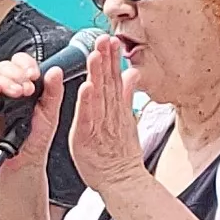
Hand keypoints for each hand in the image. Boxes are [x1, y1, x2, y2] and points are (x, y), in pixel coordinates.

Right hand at [0, 53, 66, 170]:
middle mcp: (8, 89)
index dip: (26, 64)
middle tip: (27, 88)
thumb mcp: (51, 113)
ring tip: (16, 93)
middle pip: (5, 67)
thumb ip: (54, 91)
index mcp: (25, 86)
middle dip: (16, 73)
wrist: (25, 161)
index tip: (34, 74)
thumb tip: (56, 70)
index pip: (22, 64)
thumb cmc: (36, 139)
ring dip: (4, 81)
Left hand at [65, 36, 148, 202]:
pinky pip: (88, 117)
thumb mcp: (127, 119)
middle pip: (108, 82)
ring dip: (98, 74)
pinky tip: (87, 87)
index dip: (112, 58)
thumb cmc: (121, 154)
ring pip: (99, 95)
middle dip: (106, 59)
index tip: (111, 39)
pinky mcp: (88, 137)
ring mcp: (100, 124)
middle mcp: (110, 113)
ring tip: (95, 55)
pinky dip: (88, 102)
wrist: (122, 180)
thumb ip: (127, 94)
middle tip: (103, 39)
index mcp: (117, 108)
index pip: (114, 78)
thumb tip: (132, 73)